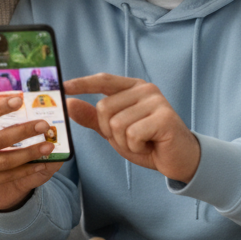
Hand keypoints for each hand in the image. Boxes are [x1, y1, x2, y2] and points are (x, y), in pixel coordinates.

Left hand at [64, 73, 200, 182]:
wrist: (178, 159)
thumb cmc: (147, 142)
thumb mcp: (115, 131)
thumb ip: (93, 118)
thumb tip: (69, 104)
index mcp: (133, 87)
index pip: (103, 80)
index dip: (82, 83)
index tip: (62, 87)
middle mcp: (146, 89)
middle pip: (104, 108)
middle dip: (110, 131)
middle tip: (131, 138)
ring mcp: (157, 101)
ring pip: (116, 124)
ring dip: (124, 142)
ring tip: (142, 142)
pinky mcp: (164, 117)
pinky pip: (132, 134)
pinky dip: (136, 147)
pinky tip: (150, 145)